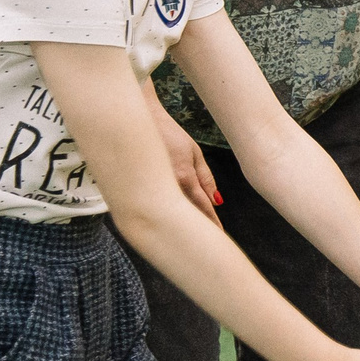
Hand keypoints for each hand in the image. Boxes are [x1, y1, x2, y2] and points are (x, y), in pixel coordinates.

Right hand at [150, 93, 219, 223]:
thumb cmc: (170, 134)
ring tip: (190, 233)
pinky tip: (167, 218)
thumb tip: (218, 200)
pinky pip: (156, 202)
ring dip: (181, 220)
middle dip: (197, 226)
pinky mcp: (141, 186)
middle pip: (186, 213)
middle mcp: (169, 184)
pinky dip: (164, 210)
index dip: (212, 220)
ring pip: (170, 210)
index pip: (202, 205)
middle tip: (207, 239)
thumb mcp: (194, 152)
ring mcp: (153, 186)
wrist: (142, 121)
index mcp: (185, 176)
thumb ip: (206, 178)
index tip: (219, 232)